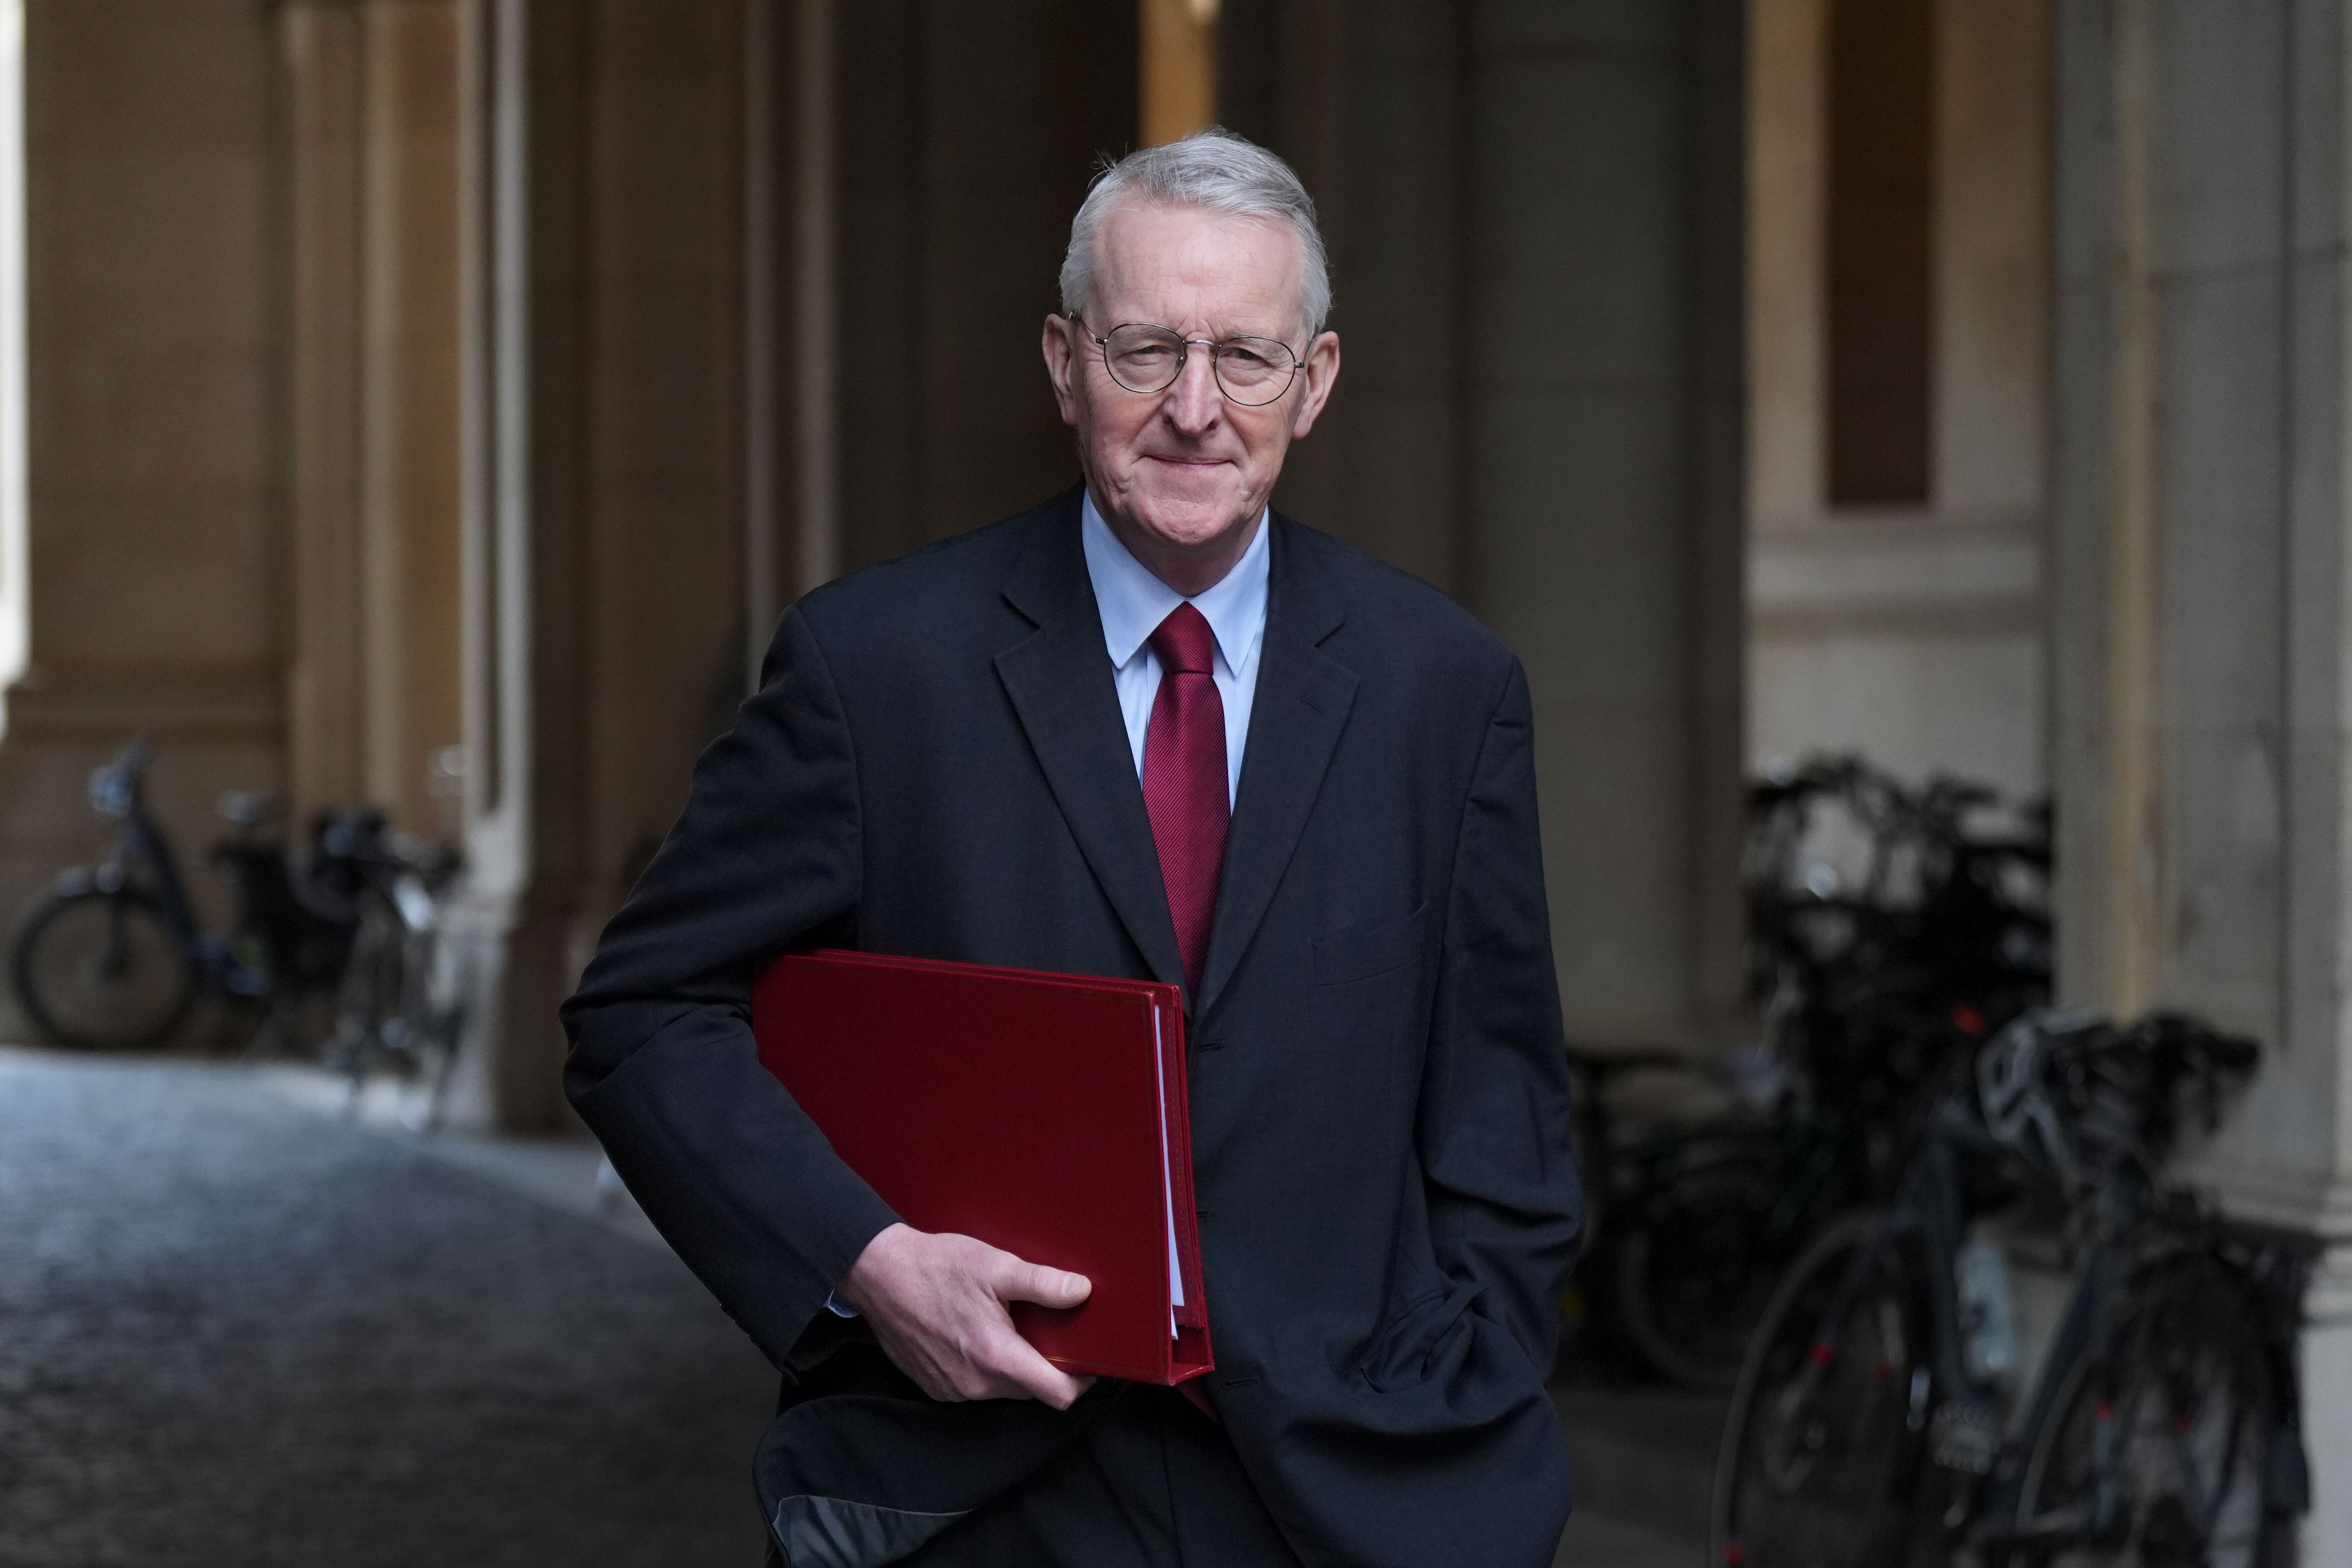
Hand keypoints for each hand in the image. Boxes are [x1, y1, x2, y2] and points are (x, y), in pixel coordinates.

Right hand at [836, 1223, 1094, 1407]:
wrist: (879, 1274)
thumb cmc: (936, 1267)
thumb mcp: (996, 1266)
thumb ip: (1043, 1283)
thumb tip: (1082, 1291)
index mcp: (997, 1357)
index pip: (1058, 1395)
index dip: (1082, 1379)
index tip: (1087, 1357)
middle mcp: (976, 1384)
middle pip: (1033, 1391)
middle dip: (1046, 1366)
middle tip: (1047, 1329)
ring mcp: (953, 1390)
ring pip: (1004, 1389)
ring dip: (1013, 1365)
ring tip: (1008, 1326)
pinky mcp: (936, 1387)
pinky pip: (975, 1386)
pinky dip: (984, 1368)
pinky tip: (976, 1334)